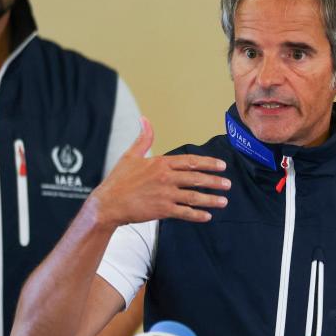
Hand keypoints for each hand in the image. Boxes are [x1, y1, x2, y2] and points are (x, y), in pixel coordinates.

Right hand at [84, 117, 228, 227]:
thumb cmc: (119, 180)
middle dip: (214, 181)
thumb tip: (145, 119)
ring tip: (223, 201)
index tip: (222, 166)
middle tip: (227, 184)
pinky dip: (197, 215)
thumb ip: (143, 138)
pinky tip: (207, 216)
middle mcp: (166, 178)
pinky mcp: (162, 210)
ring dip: (211, 199)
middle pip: (196, 178)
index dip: (209, 163)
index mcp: (160, 163)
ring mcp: (165, 194)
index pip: (191, 161)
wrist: (108, 204)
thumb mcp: (131, 155)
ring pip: (194, 196)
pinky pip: (185, 213)